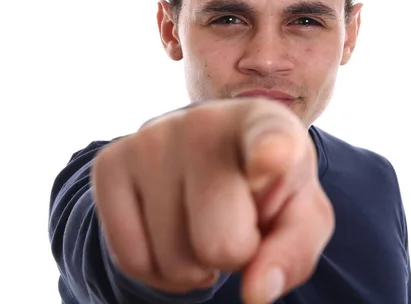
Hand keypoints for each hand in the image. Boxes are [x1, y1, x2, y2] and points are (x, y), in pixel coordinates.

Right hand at [92, 98, 333, 303]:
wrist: (211, 153)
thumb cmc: (265, 187)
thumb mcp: (300, 214)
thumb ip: (293, 251)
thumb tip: (255, 292)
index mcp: (266, 125)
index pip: (270, 138)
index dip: (271, 151)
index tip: (273, 156)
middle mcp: (205, 122)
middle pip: (222, 244)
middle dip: (234, 255)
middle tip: (237, 224)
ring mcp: (151, 139)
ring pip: (175, 261)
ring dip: (195, 263)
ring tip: (204, 223)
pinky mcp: (110, 163)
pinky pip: (131, 260)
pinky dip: (159, 270)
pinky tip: (174, 234)